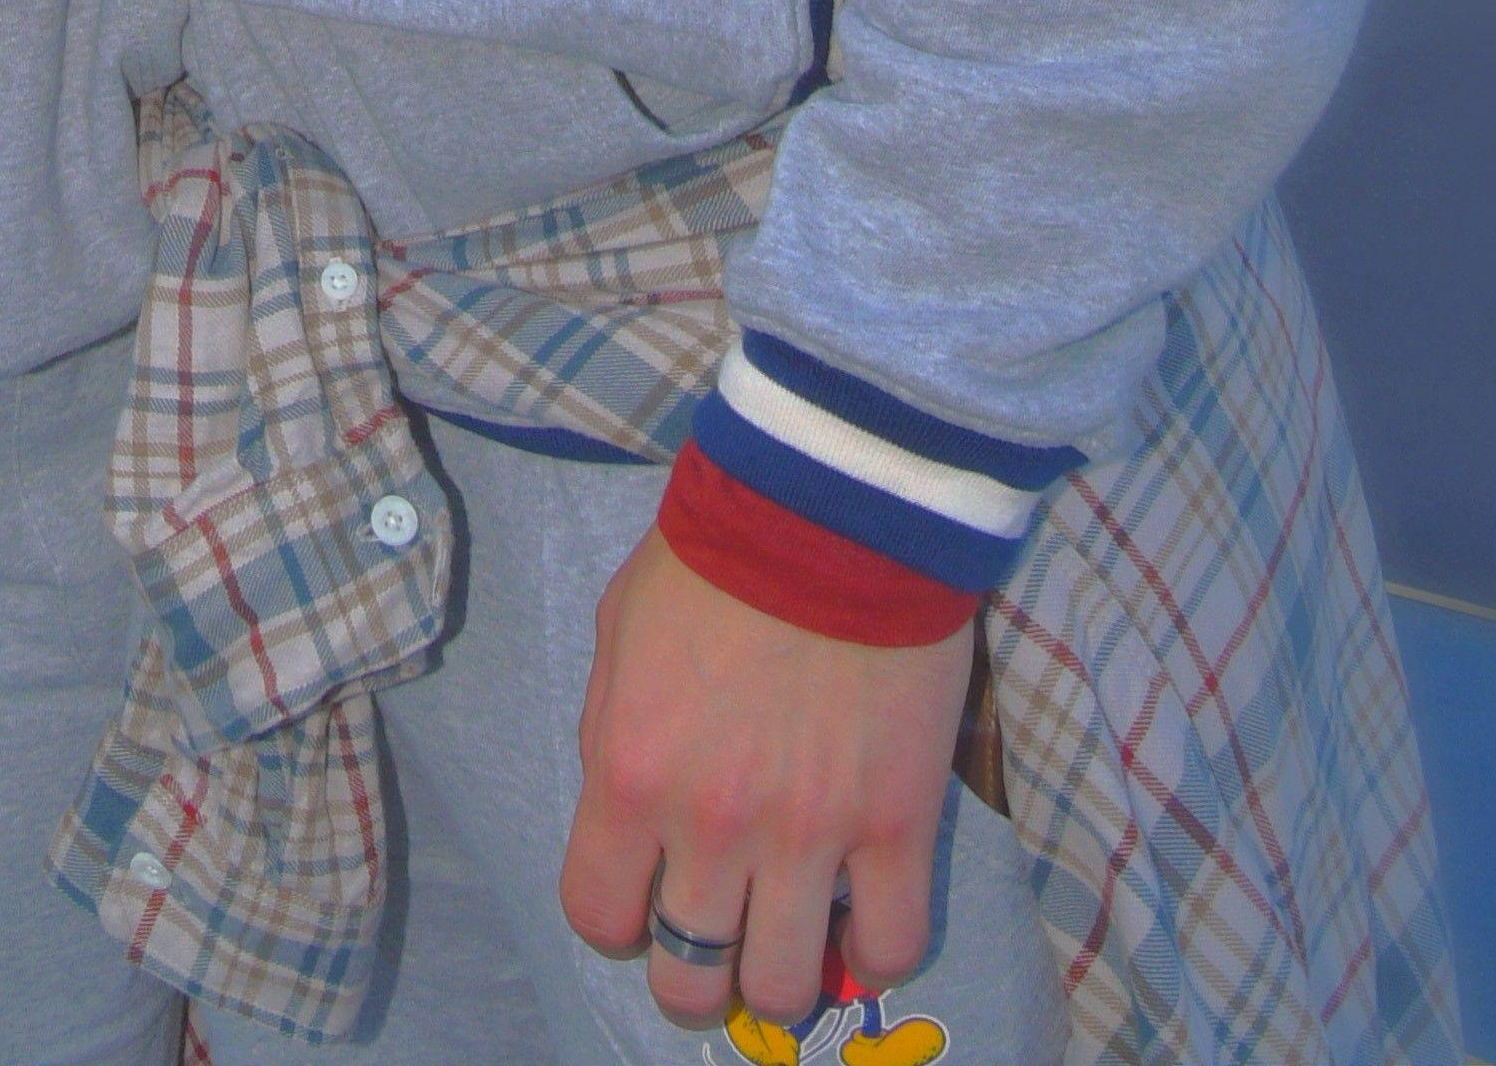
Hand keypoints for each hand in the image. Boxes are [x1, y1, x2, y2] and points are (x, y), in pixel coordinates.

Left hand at [559, 519, 971, 1038]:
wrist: (830, 505)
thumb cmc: (715, 554)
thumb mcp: (620, 632)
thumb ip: (616, 733)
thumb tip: (632, 810)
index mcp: (632, 776)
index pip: (599, 916)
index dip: (619, 918)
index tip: (644, 898)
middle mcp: (713, 827)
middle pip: (689, 979)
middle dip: (695, 971)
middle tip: (720, 932)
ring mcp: (809, 835)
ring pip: (783, 989)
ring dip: (779, 978)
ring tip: (789, 936)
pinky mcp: (896, 825)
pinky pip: (891, 948)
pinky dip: (873, 956)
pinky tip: (862, 924)